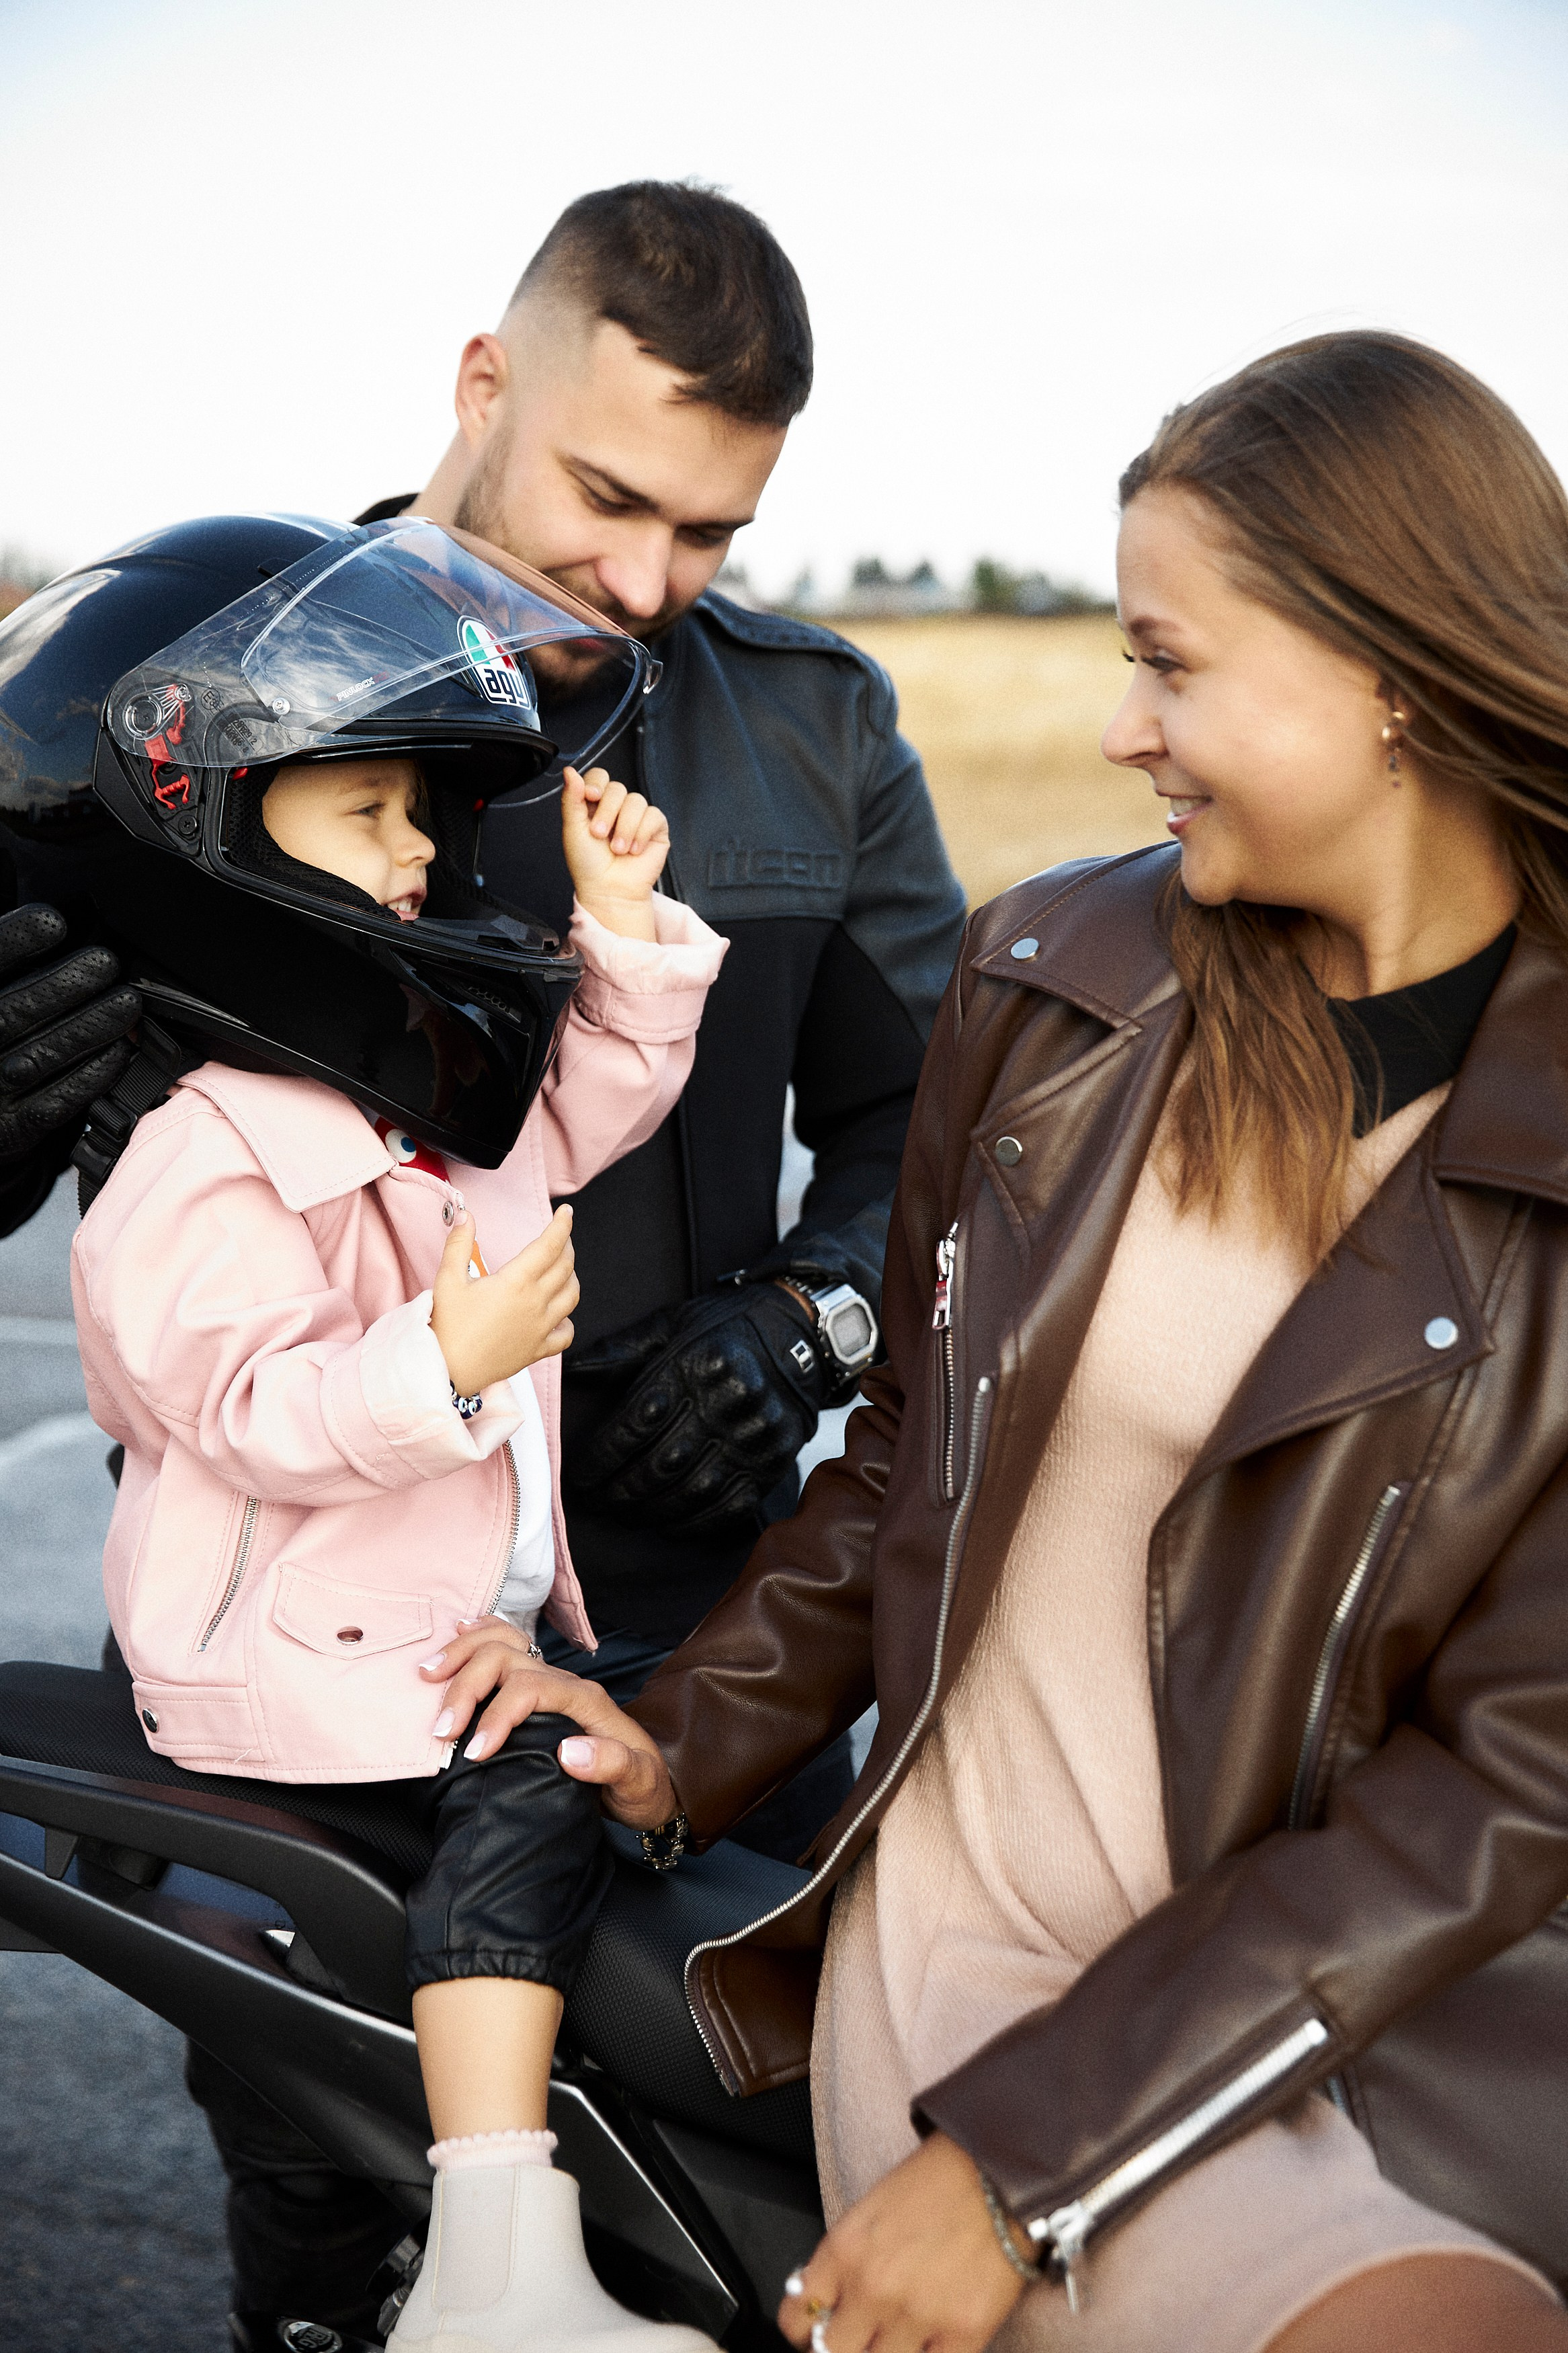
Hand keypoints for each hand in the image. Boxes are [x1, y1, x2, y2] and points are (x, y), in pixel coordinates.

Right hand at [0, 904, 139, 1159]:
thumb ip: (5, 961)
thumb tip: (48, 918)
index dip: (15, 941)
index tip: (54, 921)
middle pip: (13, 1012)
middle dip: (64, 985)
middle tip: (105, 962)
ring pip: (40, 1056)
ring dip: (89, 1027)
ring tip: (126, 1003)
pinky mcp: (14, 1127)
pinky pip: (56, 1101)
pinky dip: (91, 1075)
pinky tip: (120, 1050)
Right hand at [419, 1618, 678, 1823]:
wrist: (650, 1782)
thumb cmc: (642, 1785)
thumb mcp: (638, 1782)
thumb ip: (611, 1765)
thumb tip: (570, 1751)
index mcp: (585, 1699)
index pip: (529, 1688)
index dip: (496, 1716)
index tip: (475, 1753)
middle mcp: (564, 1682)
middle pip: (505, 1659)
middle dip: (467, 1688)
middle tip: (442, 1730)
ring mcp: (550, 1680)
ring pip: (501, 1643)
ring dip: (462, 1655)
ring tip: (430, 1675)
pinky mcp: (539, 1687)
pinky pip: (508, 1645)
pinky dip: (479, 1636)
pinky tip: (460, 1633)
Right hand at [430, 1205, 577, 1394]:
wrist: (448, 1371)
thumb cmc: (446, 1326)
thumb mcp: (448, 1280)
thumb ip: (459, 1244)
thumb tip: (466, 1215)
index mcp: (516, 1282)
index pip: (550, 1246)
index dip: (562, 1225)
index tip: (567, 1213)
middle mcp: (535, 1304)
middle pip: (565, 1267)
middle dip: (566, 1246)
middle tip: (559, 1238)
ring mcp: (540, 1329)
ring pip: (572, 1296)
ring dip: (571, 1278)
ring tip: (561, 1269)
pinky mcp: (538, 1350)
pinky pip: (566, 1334)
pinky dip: (568, 1321)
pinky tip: (559, 1315)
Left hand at [561, 764, 668, 941]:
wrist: (609, 890)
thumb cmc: (589, 865)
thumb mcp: (573, 829)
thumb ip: (571, 798)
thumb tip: (569, 770)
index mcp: (595, 804)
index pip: (599, 777)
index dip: (597, 783)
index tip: (591, 797)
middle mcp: (617, 808)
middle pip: (617, 788)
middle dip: (607, 812)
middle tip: (600, 836)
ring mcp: (637, 817)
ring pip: (636, 801)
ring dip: (625, 827)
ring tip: (618, 849)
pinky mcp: (655, 828)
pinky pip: (653, 815)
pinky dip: (642, 833)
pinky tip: (634, 850)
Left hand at [567, 1282, 829, 1533]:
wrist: (801, 1332)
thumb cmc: (725, 1327)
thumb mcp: (673, 1323)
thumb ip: (622, 1350)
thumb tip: (572, 1372)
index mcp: (697, 1363)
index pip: (636, 1422)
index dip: (602, 1457)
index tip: (580, 1475)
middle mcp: (729, 1401)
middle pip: (662, 1461)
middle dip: (620, 1489)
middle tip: (597, 1501)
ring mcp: (756, 1434)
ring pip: (693, 1488)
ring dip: (651, 1508)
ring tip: (625, 1512)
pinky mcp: (775, 1459)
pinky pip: (730, 1504)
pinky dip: (694, 1520)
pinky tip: (668, 1521)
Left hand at [779, 2133, 1028, 2352]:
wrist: (1000, 2175)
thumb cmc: (938, 2183)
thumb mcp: (871, 2210)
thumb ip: (846, 2261)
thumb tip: (831, 2302)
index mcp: (845, 2250)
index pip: (796, 2318)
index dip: (804, 2331)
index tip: (815, 2332)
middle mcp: (873, 2288)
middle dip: (843, 2348)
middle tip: (860, 2337)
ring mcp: (917, 2316)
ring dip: (887, 2352)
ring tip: (900, 2335)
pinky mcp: (962, 2335)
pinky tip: (932, 2341)